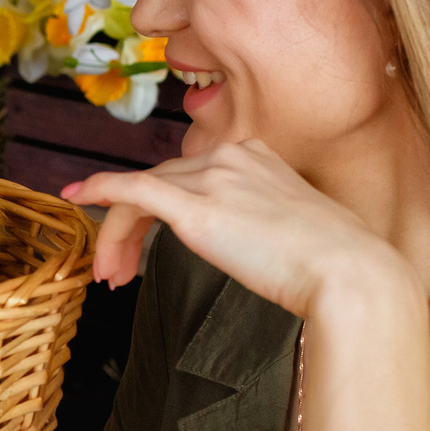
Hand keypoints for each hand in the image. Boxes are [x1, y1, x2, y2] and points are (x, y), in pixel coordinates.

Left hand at [62, 139, 398, 318]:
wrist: (351, 274)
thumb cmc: (336, 264)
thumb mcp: (296, 229)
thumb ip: (262, 224)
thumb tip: (246, 244)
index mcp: (257, 156)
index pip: (188, 176)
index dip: (158, 210)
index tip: (146, 248)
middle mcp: (231, 157)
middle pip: (159, 186)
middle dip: (129, 230)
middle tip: (114, 271)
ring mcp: (213, 178)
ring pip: (141, 195)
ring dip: (116, 236)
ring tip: (109, 275)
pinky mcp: (197, 207)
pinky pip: (132, 190)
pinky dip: (100, 190)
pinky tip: (78, 198)